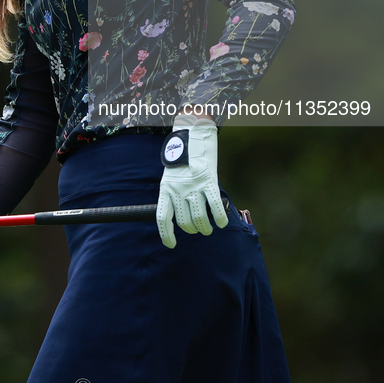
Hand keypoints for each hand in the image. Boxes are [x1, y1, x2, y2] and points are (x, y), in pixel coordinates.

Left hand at [156, 113, 227, 247]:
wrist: (193, 137)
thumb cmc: (183, 160)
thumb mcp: (171, 178)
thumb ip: (175, 195)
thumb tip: (182, 218)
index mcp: (166, 189)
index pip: (163, 218)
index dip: (166, 234)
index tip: (171, 245)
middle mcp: (178, 189)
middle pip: (184, 221)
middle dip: (192, 229)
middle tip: (198, 229)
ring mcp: (193, 186)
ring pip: (199, 218)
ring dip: (205, 228)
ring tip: (208, 229)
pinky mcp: (208, 181)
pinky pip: (215, 206)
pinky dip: (219, 218)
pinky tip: (221, 223)